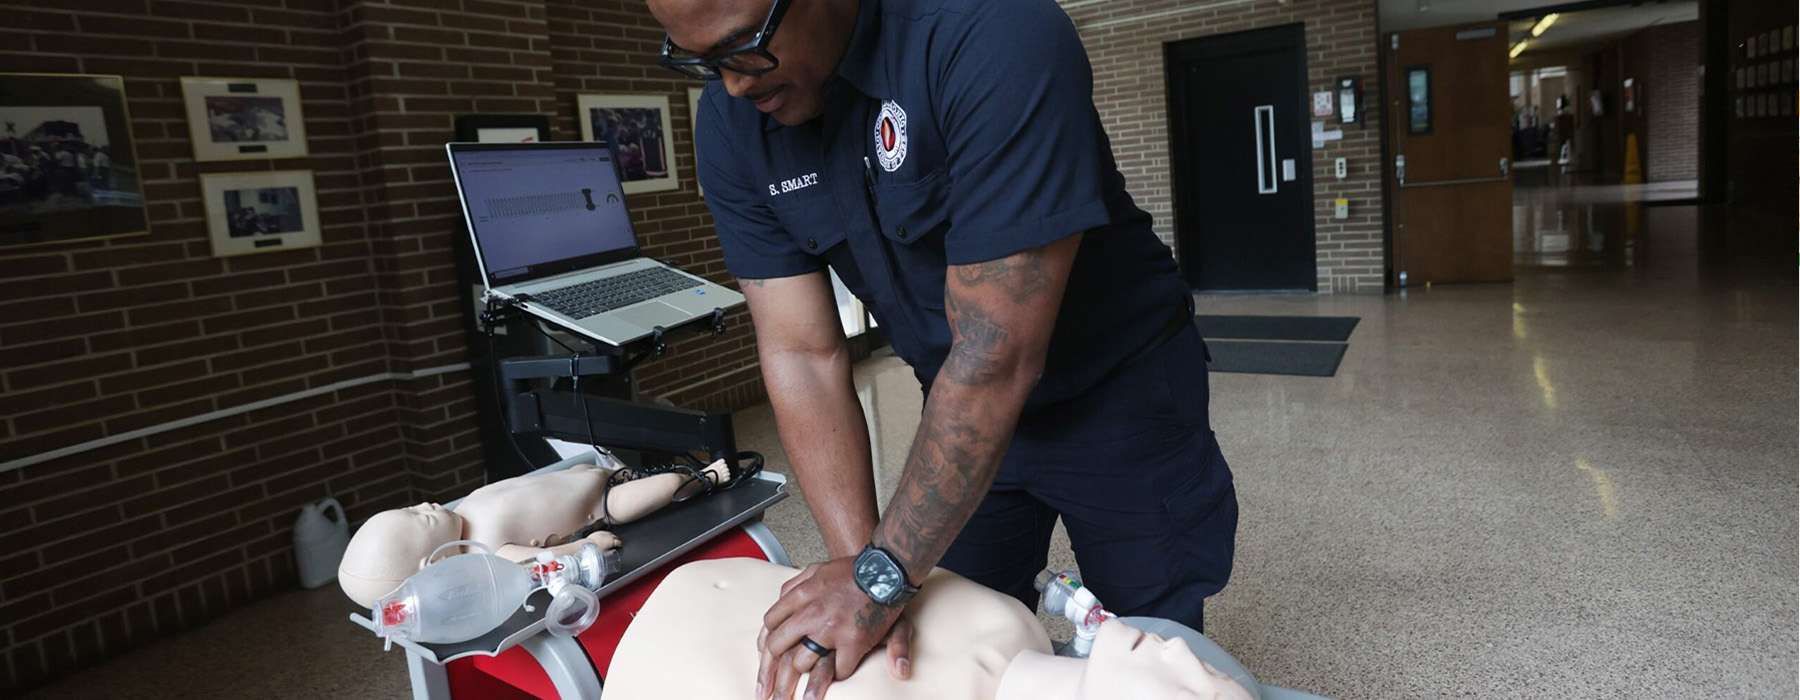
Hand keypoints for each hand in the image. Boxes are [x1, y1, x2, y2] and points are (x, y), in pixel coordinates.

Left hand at [755, 557, 911, 699]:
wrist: (886, 569)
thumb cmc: (853, 570)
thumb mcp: (818, 569)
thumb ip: (796, 585)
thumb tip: (780, 600)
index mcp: (801, 595)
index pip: (771, 622)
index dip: (767, 638)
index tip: (767, 652)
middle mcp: (811, 613)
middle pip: (778, 646)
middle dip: (771, 668)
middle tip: (769, 686)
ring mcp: (831, 630)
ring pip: (802, 663)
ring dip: (802, 674)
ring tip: (798, 689)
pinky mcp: (853, 642)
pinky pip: (839, 669)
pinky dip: (838, 675)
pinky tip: (838, 675)